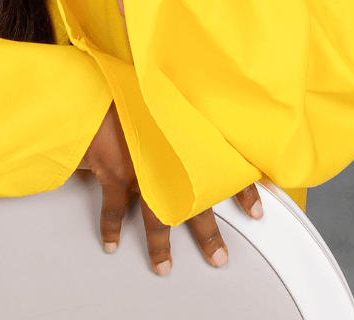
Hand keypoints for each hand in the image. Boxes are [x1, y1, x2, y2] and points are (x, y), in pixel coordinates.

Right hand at [79, 104, 264, 274]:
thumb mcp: (163, 96)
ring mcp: (140, 171)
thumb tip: (191, 119)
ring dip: (160, 245)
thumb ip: (179, 113)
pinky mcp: (113, 173)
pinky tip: (112, 243)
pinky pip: (114, 210)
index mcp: (184, 139)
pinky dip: (111, 228)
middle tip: (218, 257)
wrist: (98, 89)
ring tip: (163, 265)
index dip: (243, 190)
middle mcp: (166, 160)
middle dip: (208, 235)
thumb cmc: (130, 88)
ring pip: (156, 218)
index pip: (224, 166)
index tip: (256, 209)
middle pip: (194, 205)